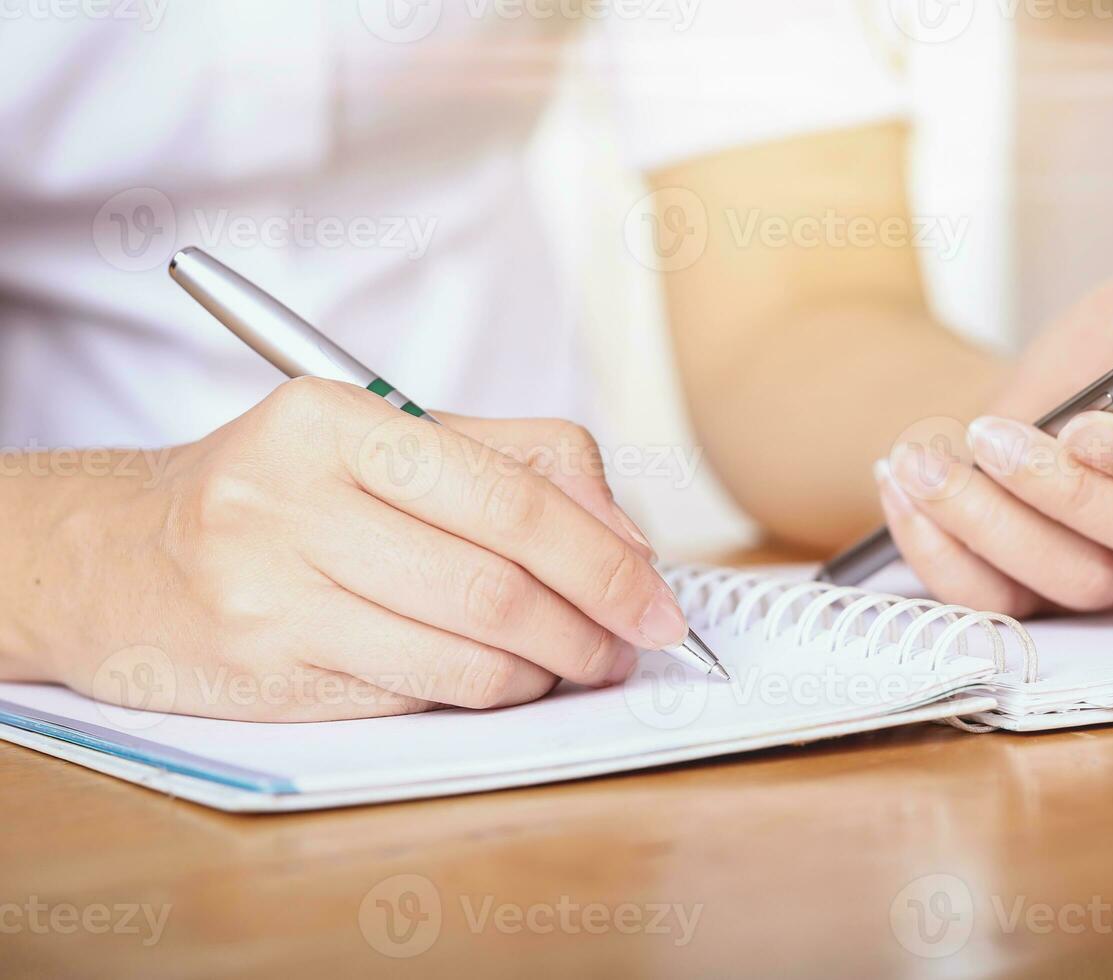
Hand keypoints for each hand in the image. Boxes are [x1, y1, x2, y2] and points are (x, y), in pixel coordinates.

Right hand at [34, 379, 686, 720]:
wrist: (121, 557)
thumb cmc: (284, 490)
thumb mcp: (387, 437)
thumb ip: (521, 462)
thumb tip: (628, 542)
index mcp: (332, 420)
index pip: (512, 497)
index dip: (607, 561)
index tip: (659, 603)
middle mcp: (290, 502)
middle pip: (497, 584)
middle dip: (592, 627)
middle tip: (631, 645)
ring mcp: (270, 595)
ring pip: (465, 656)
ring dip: (547, 673)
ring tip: (575, 663)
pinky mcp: (266, 675)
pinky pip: (417, 698)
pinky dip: (484, 695)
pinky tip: (501, 679)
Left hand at [875, 232, 1112, 616]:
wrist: (1016, 407)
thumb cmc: (1094, 363)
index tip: (1080, 427)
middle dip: (1059, 492)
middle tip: (986, 436)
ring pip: (1073, 582)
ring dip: (984, 520)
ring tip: (920, 460)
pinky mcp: (1048, 605)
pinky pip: (996, 602)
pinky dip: (937, 551)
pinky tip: (903, 492)